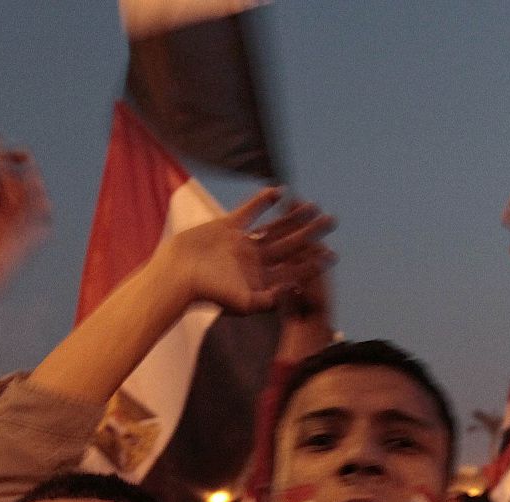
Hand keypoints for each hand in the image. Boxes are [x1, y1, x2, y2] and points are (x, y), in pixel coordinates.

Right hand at [163, 190, 334, 314]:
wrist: (177, 275)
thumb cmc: (208, 293)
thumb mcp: (243, 303)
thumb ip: (271, 298)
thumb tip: (297, 287)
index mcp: (261, 279)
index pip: (292, 269)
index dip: (313, 262)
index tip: (332, 254)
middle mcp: (254, 261)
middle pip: (289, 245)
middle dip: (310, 234)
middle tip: (332, 221)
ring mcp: (242, 243)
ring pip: (274, 227)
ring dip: (292, 217)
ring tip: (312, 205)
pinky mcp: (227, 227)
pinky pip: (249, 212)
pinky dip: (262, 201)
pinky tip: (278, 191)